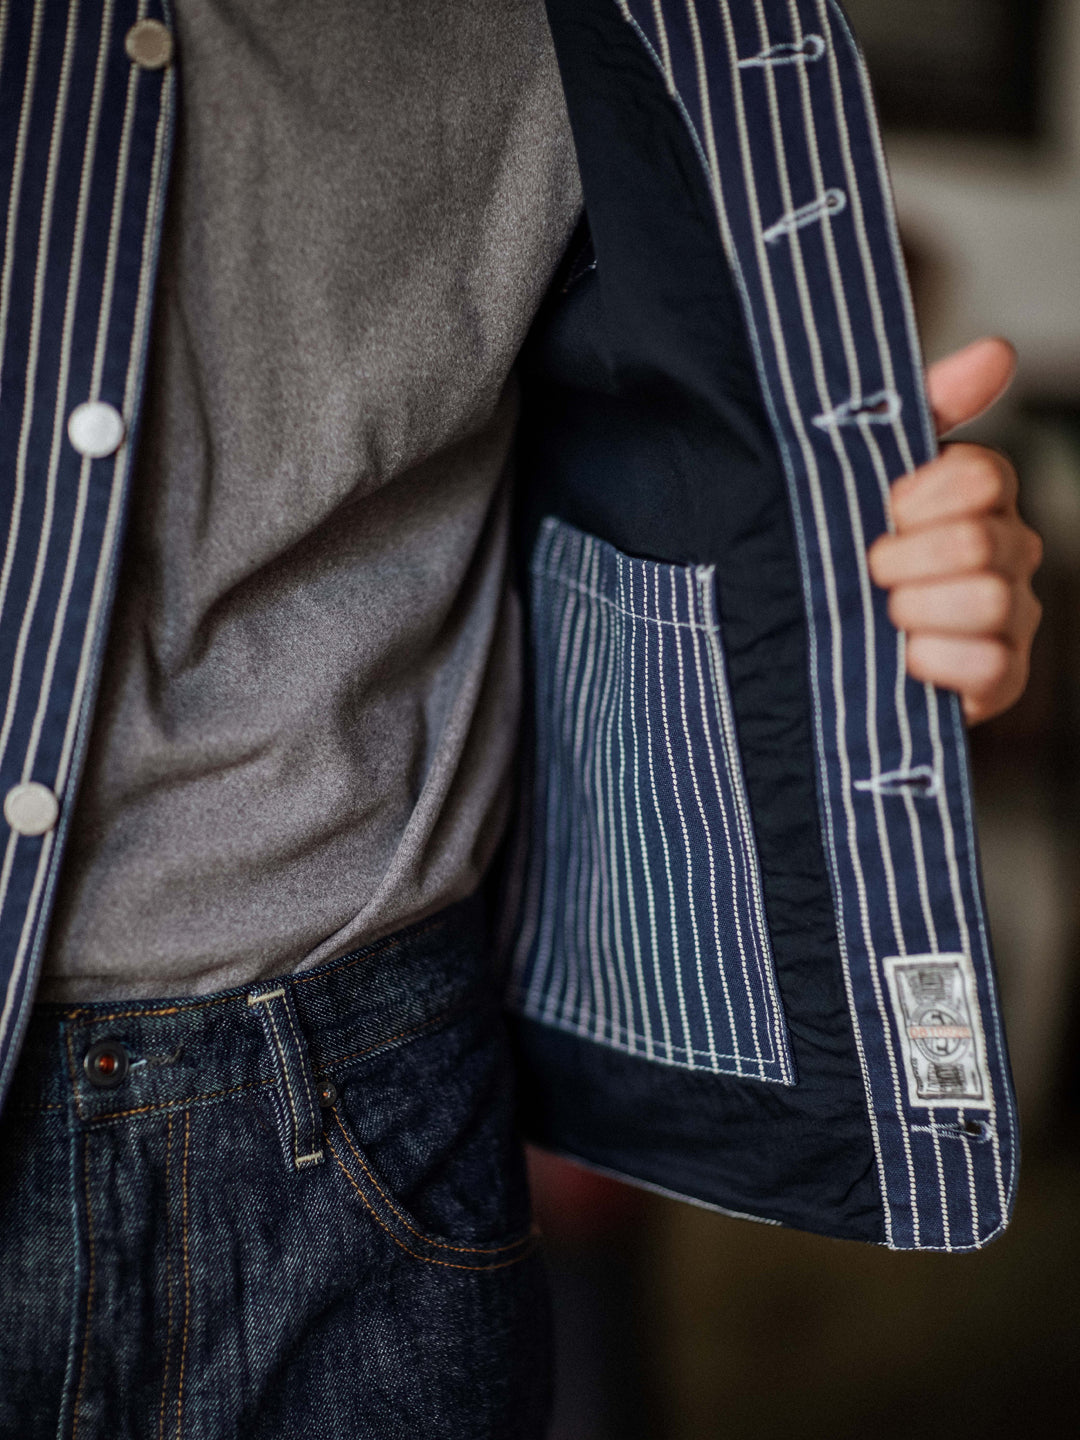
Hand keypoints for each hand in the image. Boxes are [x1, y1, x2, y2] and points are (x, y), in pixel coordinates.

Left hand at [867, 337, 1042, 724]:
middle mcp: (1009, 549)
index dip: (922, 497)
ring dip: (918, 609)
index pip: (983, 475)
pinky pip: (992, 667)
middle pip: (980, 539)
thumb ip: (923, 409)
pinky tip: (905, 659)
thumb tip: (997, 350)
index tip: (884, 511)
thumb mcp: (860, 470)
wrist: (805, 641)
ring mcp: (1011, 615)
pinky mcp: (1001, 677)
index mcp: (980, 495)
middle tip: (871, 570)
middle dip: (907, 559)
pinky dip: (936, 662)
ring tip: (883, 615)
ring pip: (989, 599)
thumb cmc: (839, 547)